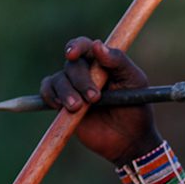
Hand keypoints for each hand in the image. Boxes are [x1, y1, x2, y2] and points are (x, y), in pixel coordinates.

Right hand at [39, 37, 160, 165]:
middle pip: (72, 65)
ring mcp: (73, 87)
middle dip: (80, 80)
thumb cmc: (136, 106)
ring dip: (65, 92)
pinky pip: (48, 91)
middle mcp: (86, 71)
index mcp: (103, 61)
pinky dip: (50, 95)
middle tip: (94, 98)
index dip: (76, 46)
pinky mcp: (63, 104)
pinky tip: (61, 106)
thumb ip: (118, 62)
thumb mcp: (134, 81)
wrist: (129, 138)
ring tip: (78, 108)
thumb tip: (97, 45)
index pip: (85, 46)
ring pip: (58, 79)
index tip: (72, 55)